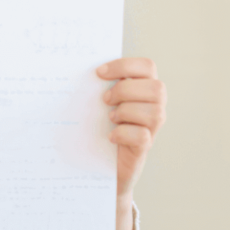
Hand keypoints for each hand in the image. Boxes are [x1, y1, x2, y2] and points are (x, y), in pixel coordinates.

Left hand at [98, 57, 166, 199]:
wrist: (96, 165)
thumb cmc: (96, 128)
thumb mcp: (97, 104)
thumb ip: (97, 87)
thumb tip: (73, 71)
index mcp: (142, 90)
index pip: (147, 66)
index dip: (125, 65)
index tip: (99, 73)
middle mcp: (153, 108)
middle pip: (157, 88)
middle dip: (126, 90)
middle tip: (105, 100)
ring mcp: (151, 129)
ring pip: (155, 112)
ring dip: (127, 111)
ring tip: (110, 118)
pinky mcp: (143, 149)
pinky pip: (143, 136)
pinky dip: (124, 133)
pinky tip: (110, 136)